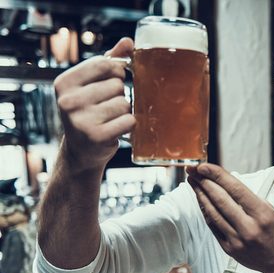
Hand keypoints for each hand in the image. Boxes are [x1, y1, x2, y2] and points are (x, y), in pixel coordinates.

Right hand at [54, 38, 135, 171]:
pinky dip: (129, 125)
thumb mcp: (92, 84)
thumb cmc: (90, 111)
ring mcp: (81, 120)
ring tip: (110, 119)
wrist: (82, 150)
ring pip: (124, 103)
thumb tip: (128, 42)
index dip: (116, 72)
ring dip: (124, 111)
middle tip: (106, 107)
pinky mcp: (97, 136)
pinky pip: (129, 120)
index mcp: (65, 82)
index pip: (105, 64)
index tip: (109, 83)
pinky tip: (116, 129)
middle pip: (117, 85)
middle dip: (119, 95)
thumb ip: (109, 60)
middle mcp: (68, 100)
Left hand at [186, 164, 273, 272]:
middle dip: (204, 182)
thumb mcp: (270, 209)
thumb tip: (224, 181)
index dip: (217, 175)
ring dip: (200, 195)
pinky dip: (205, 211)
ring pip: (213, 213)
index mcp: (262, 214)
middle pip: (221, 200)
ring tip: (193, 182)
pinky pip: (213, 226)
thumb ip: (248, 198)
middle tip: (192, 170)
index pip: (235, 189)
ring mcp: (237, 240)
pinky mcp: (229, 249)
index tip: (203, 165)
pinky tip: (200, 199)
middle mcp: (249, 228)